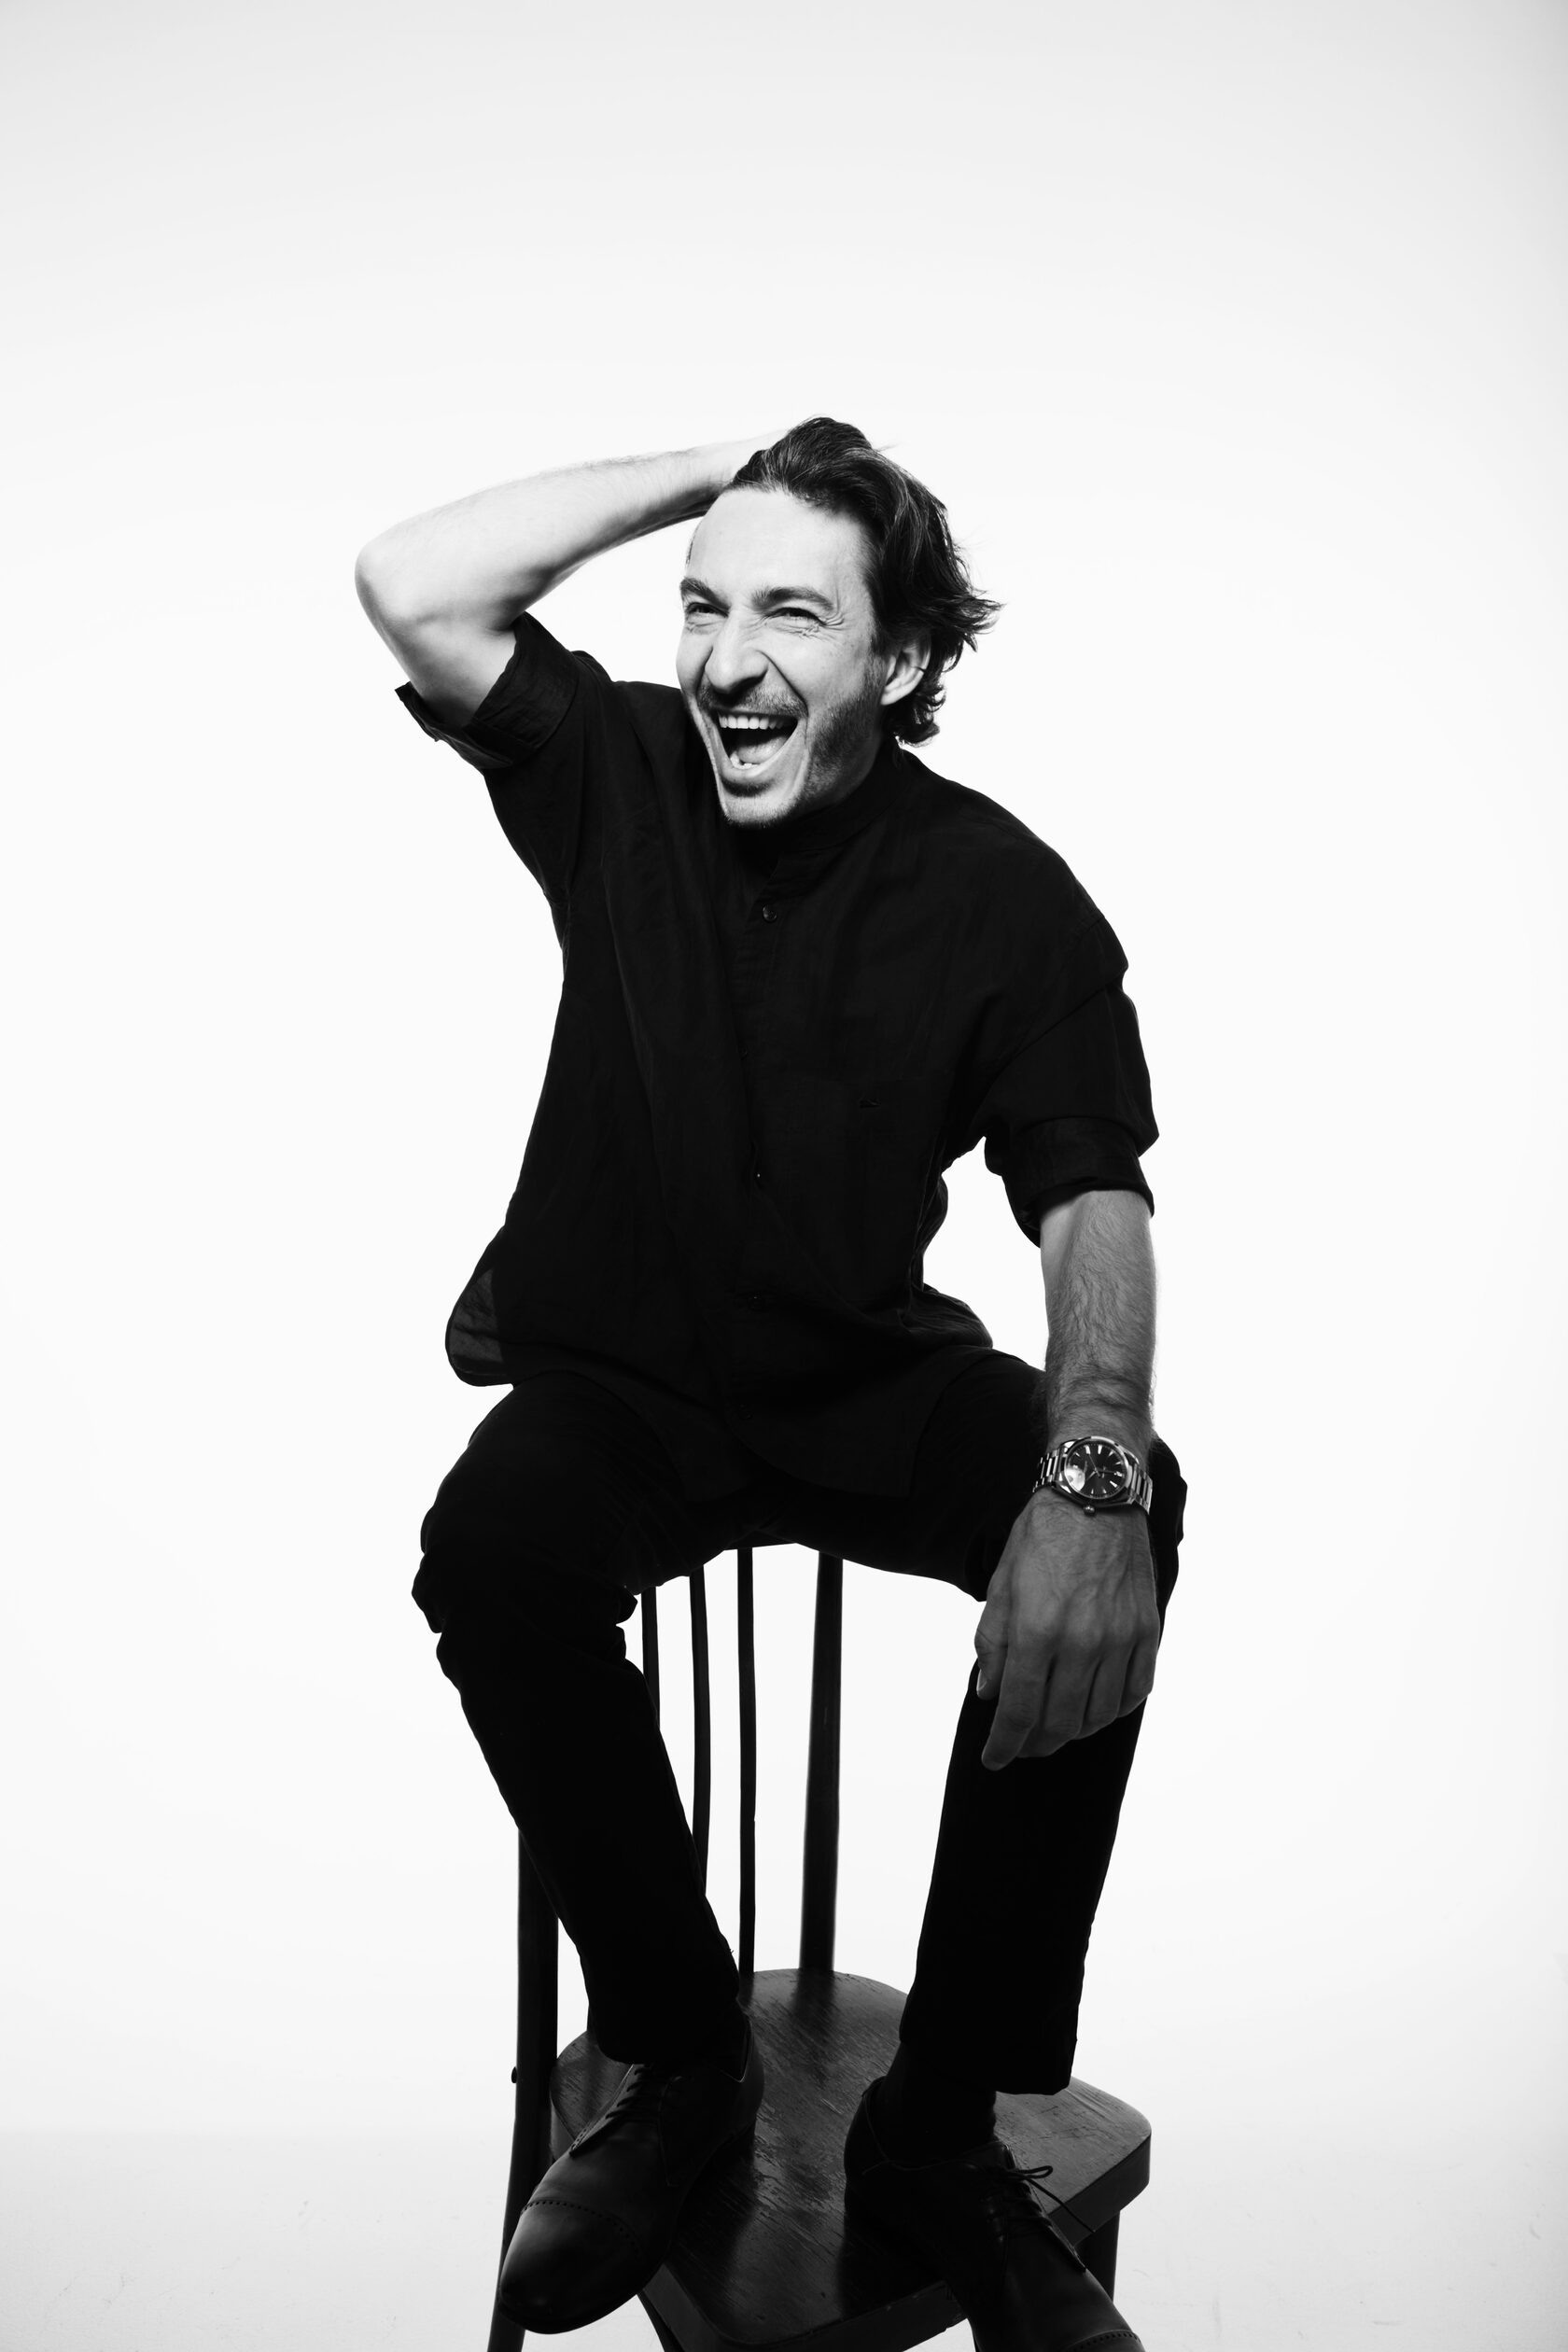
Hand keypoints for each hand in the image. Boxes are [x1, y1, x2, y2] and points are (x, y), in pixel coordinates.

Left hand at [974, 1491, 1160, 1766]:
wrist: (1096, 1496)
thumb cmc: (1043, 1536)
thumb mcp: (1001, 1586)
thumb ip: (993, 1645)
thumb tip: (991, 1693)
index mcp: (1038, 1630)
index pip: (1019, 1711)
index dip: (1004, 1744)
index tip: (995, 1758)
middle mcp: (1083, 1641)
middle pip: (1059, 1723)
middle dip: (1034, 1743)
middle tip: (1021, 1744)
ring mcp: (1121, 1639)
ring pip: (1098, 1716)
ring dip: (1072, 1732)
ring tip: (1054, 1727)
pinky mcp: (1146, 1632)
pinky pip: (1134, 1692)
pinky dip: (1112, 1710)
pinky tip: (1094, 1707)